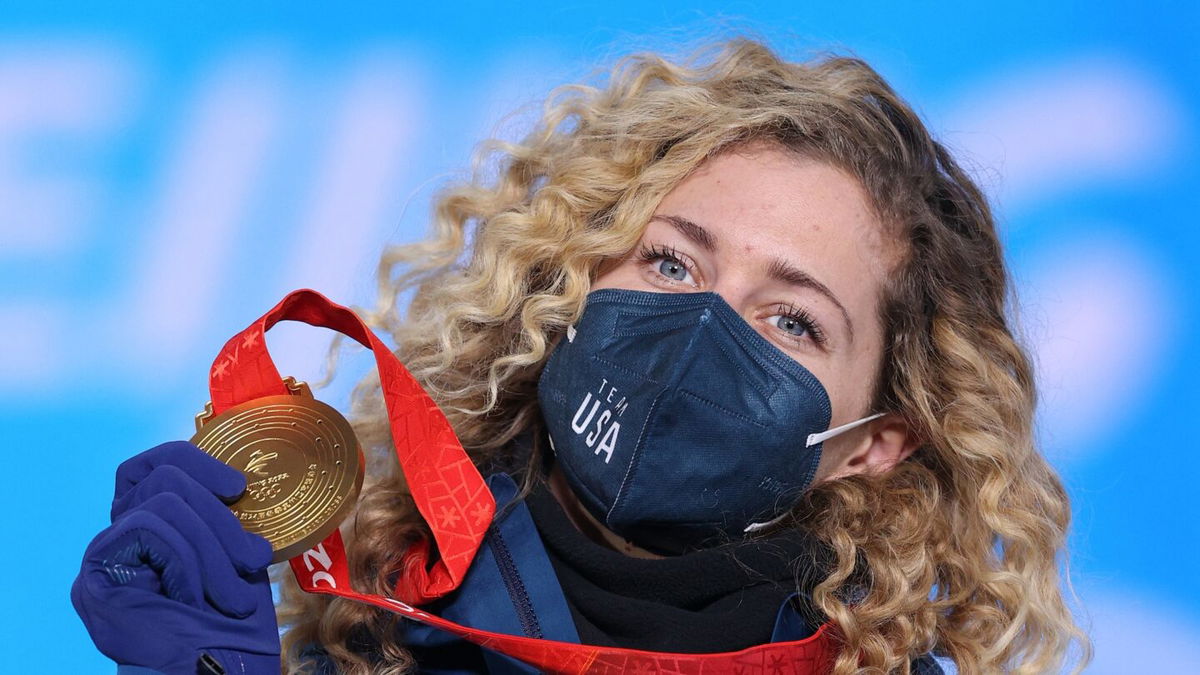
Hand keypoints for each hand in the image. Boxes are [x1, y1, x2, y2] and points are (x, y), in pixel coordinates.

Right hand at [71, 441, 280, 673]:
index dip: (194, 460)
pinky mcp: (94, 574)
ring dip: (214, 548)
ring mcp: (103, 554)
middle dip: (221, 518)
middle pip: (165, 477)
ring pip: (164, 501)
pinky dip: (185, 561)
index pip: (152, 465)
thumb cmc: (233, 623)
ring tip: (232, 595)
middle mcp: (120, 535)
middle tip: (252, 559)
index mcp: (151, 526)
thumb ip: (226, 517)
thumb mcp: (238, 555)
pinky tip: (194, 598)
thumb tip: (241, 480)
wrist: (218, 672)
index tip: (237, 487)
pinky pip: (148, 528)